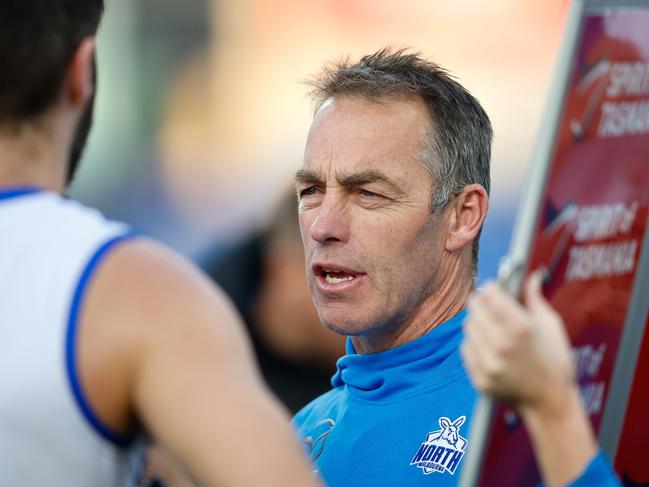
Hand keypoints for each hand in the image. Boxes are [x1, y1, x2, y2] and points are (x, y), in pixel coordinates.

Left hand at [461, 271, 575, 417]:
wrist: (550, 401)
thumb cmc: (555, 360)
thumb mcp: (551, 325)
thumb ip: (535, 298)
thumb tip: (531, 276)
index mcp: (521, 327)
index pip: (490, 293)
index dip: (493, 288)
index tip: (495, 289)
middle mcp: (501, 344)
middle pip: (475, 308)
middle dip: (482, 302)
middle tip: (490, 305)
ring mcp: (489, 363)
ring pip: (468, 327)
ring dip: (477, 322)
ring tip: (492, 327)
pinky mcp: (480, 378)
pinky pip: (466, 348)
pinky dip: (475, 343)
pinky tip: (489, 346)